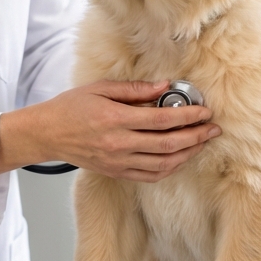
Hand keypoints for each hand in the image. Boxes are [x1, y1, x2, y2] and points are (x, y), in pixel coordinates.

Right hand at [0, 80, 219, 181]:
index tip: (204, 111)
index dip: (188, 117)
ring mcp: (118, 162)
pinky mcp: (116, 172)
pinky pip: (150, 175)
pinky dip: (170, 168)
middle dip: (196, 136)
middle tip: (213, 129)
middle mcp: (119, 144)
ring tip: (202, 143)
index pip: (161, 120)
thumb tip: (164, 85)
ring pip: (163, 164)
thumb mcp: (100, 89)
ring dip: (187, 154)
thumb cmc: (71, 107)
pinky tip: (180, 158)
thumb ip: (135, 89)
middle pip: (168, 144)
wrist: (47, 133)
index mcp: (116, 120)